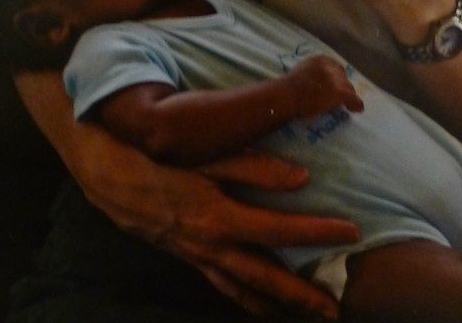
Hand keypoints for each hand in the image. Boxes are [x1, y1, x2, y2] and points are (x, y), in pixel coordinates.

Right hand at [69, 123, 358, 318]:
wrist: (111, 176)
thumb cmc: (161, 157)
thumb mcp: (206, 154)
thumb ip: (254, 166)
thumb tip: (302, 178)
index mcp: (221, 216)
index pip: (280, 229)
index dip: (317, 232)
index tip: (351, 232)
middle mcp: (212, 245)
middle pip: (266, 278)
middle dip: (303, 296)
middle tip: (335, 310)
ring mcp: (199, 257)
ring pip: (245, 291)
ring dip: (278, 305)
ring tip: (308, 316)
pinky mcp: (189, 258)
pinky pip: (223, 286)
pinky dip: (246, 300)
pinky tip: (259, 305)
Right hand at [287, 54, 363, 117]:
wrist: (286, 96)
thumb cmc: (287, 88)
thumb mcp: (301, 73)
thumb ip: (312, 74)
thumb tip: (316, 85)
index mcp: (320, 59)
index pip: (335, 68)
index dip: (337, 79)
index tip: (334, 87)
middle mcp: (330, 66)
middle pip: (343, 77)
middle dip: (343, 86)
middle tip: (339, 97)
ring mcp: (335, 79)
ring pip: (348, 88)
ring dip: (347, 96)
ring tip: (347, 105)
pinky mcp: (339, 92)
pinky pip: (352, 98)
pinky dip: (355, 104)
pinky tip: (357, 109)